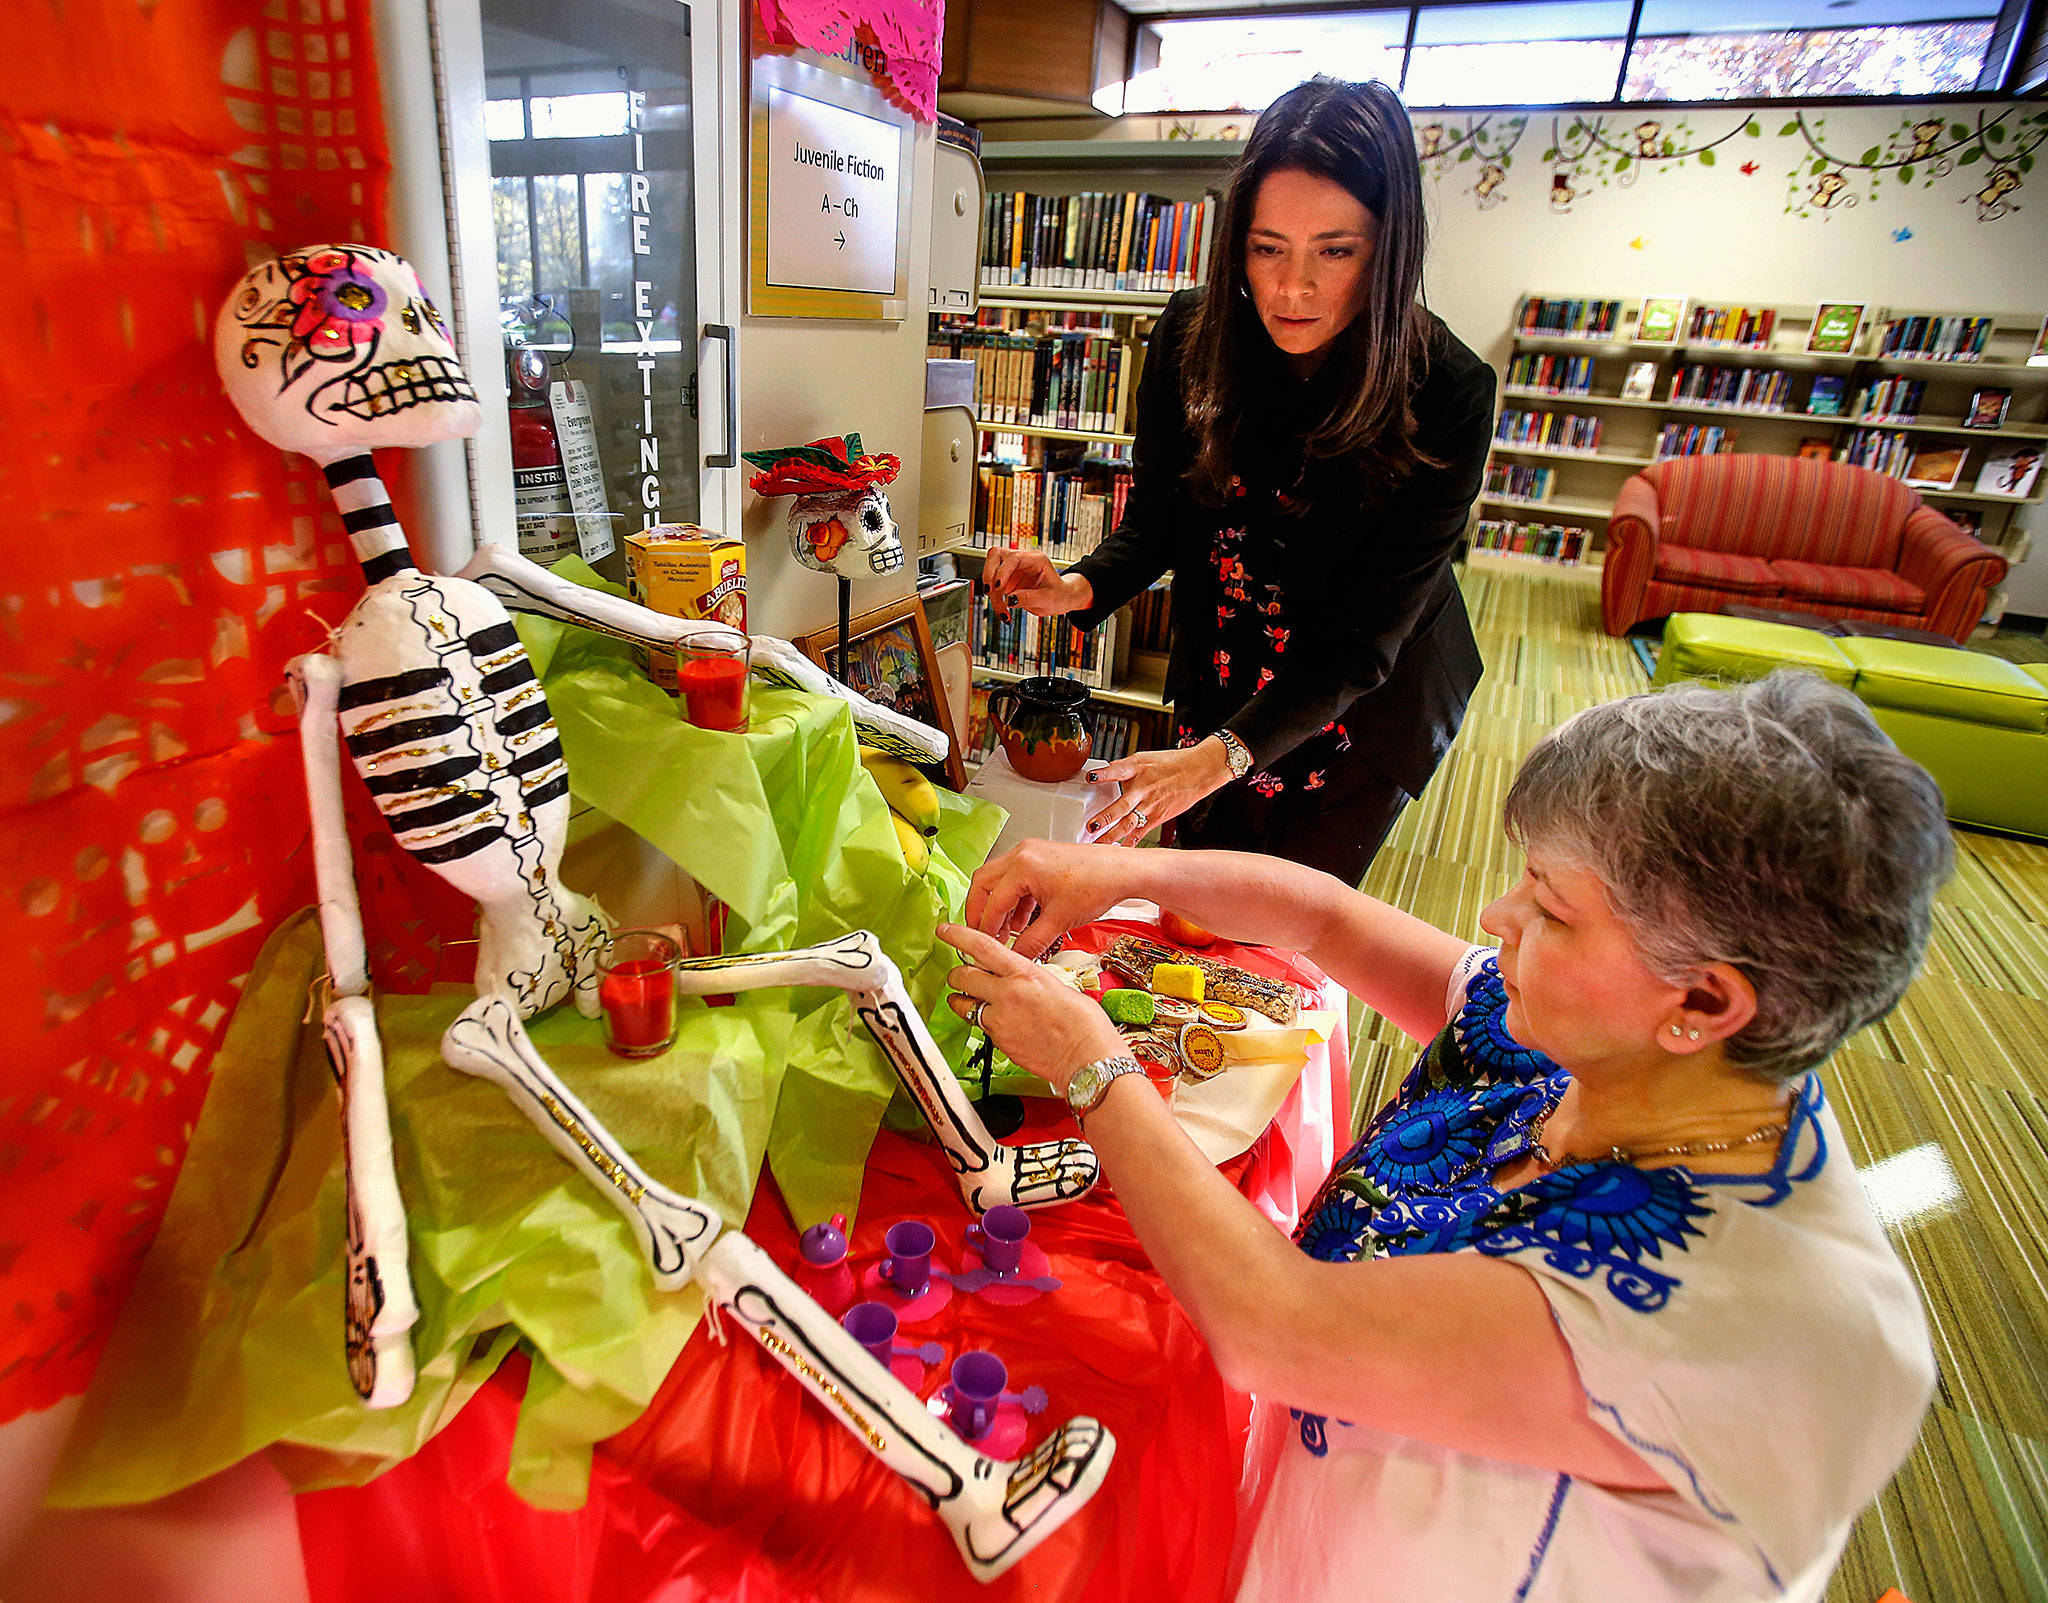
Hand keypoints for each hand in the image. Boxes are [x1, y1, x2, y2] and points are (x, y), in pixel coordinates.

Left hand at [940, 923, 1125, 1093]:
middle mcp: (1008, 994)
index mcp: (1025, 973)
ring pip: (962, 1004)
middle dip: (958, 974)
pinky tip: (998, 1024)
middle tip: (961, 975)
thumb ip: (1032, 980)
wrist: (1087, 1060)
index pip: (982, 946)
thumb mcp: (1059, 987)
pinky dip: (983, 1023)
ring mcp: (999, 1020)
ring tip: (970, 1001)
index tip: (945, 931)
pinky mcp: (998, 1042)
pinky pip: (980, 1026)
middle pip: (962, 975)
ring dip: (962, 1000)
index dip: (959, 935)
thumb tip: (1023, 981)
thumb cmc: (1084, 1025)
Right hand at [965, 839, 1133, 958]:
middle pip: (983, 883)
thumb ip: (1032, 942)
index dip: (986, 927)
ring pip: (997, 879)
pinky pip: (1015, 877)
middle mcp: (1022, 854)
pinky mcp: (1039, 857)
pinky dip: (1013, 898)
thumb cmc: (1098, 885)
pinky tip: (1022, 919)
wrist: (1121, 871)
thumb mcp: (1060, 920)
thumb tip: (1016, 957)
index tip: (986, 944)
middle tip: (983, 933)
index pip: (992, 901)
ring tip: (1006, 931)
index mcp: (1023, 866)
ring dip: (998, 905)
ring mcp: (1030, 852)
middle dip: (980, 910)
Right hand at [981, 547, 1090, 619]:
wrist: (1060, 598)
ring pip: (990, 572)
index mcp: (1036, 559)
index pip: (1013, 557)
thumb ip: (1029, 598)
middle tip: (989, 592)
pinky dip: (994, 599)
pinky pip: (992, 587)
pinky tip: (1003, 610)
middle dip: (988, 574)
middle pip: (995, 555)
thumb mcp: (1048, 599)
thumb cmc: (1059, 595)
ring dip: (991, 592)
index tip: (998, 587)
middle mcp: (1022, 561)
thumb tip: (1008, 600)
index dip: (1002, 571)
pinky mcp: (1006, 580)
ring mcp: (1012, 569)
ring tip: (1003, 610)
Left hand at [1084, 740, 1233, 846]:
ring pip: (1128, 824)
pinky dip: (1129, 843)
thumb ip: (1124, 767)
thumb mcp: (1144, 758)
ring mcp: (1150, 805)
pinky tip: (1119, 851)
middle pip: (1122, 806)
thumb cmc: (1171, 763)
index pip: (1117, 770)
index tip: (1090, 777)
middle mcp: (1142, 789)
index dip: (1103, 774)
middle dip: (1105, 817)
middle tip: (1090, 826)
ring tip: (1097, 844)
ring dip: (1112, 835)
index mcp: (1137, 769)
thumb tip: (1104, 772)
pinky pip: (1140, 833)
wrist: (1198, 771)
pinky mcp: (1158, 817)